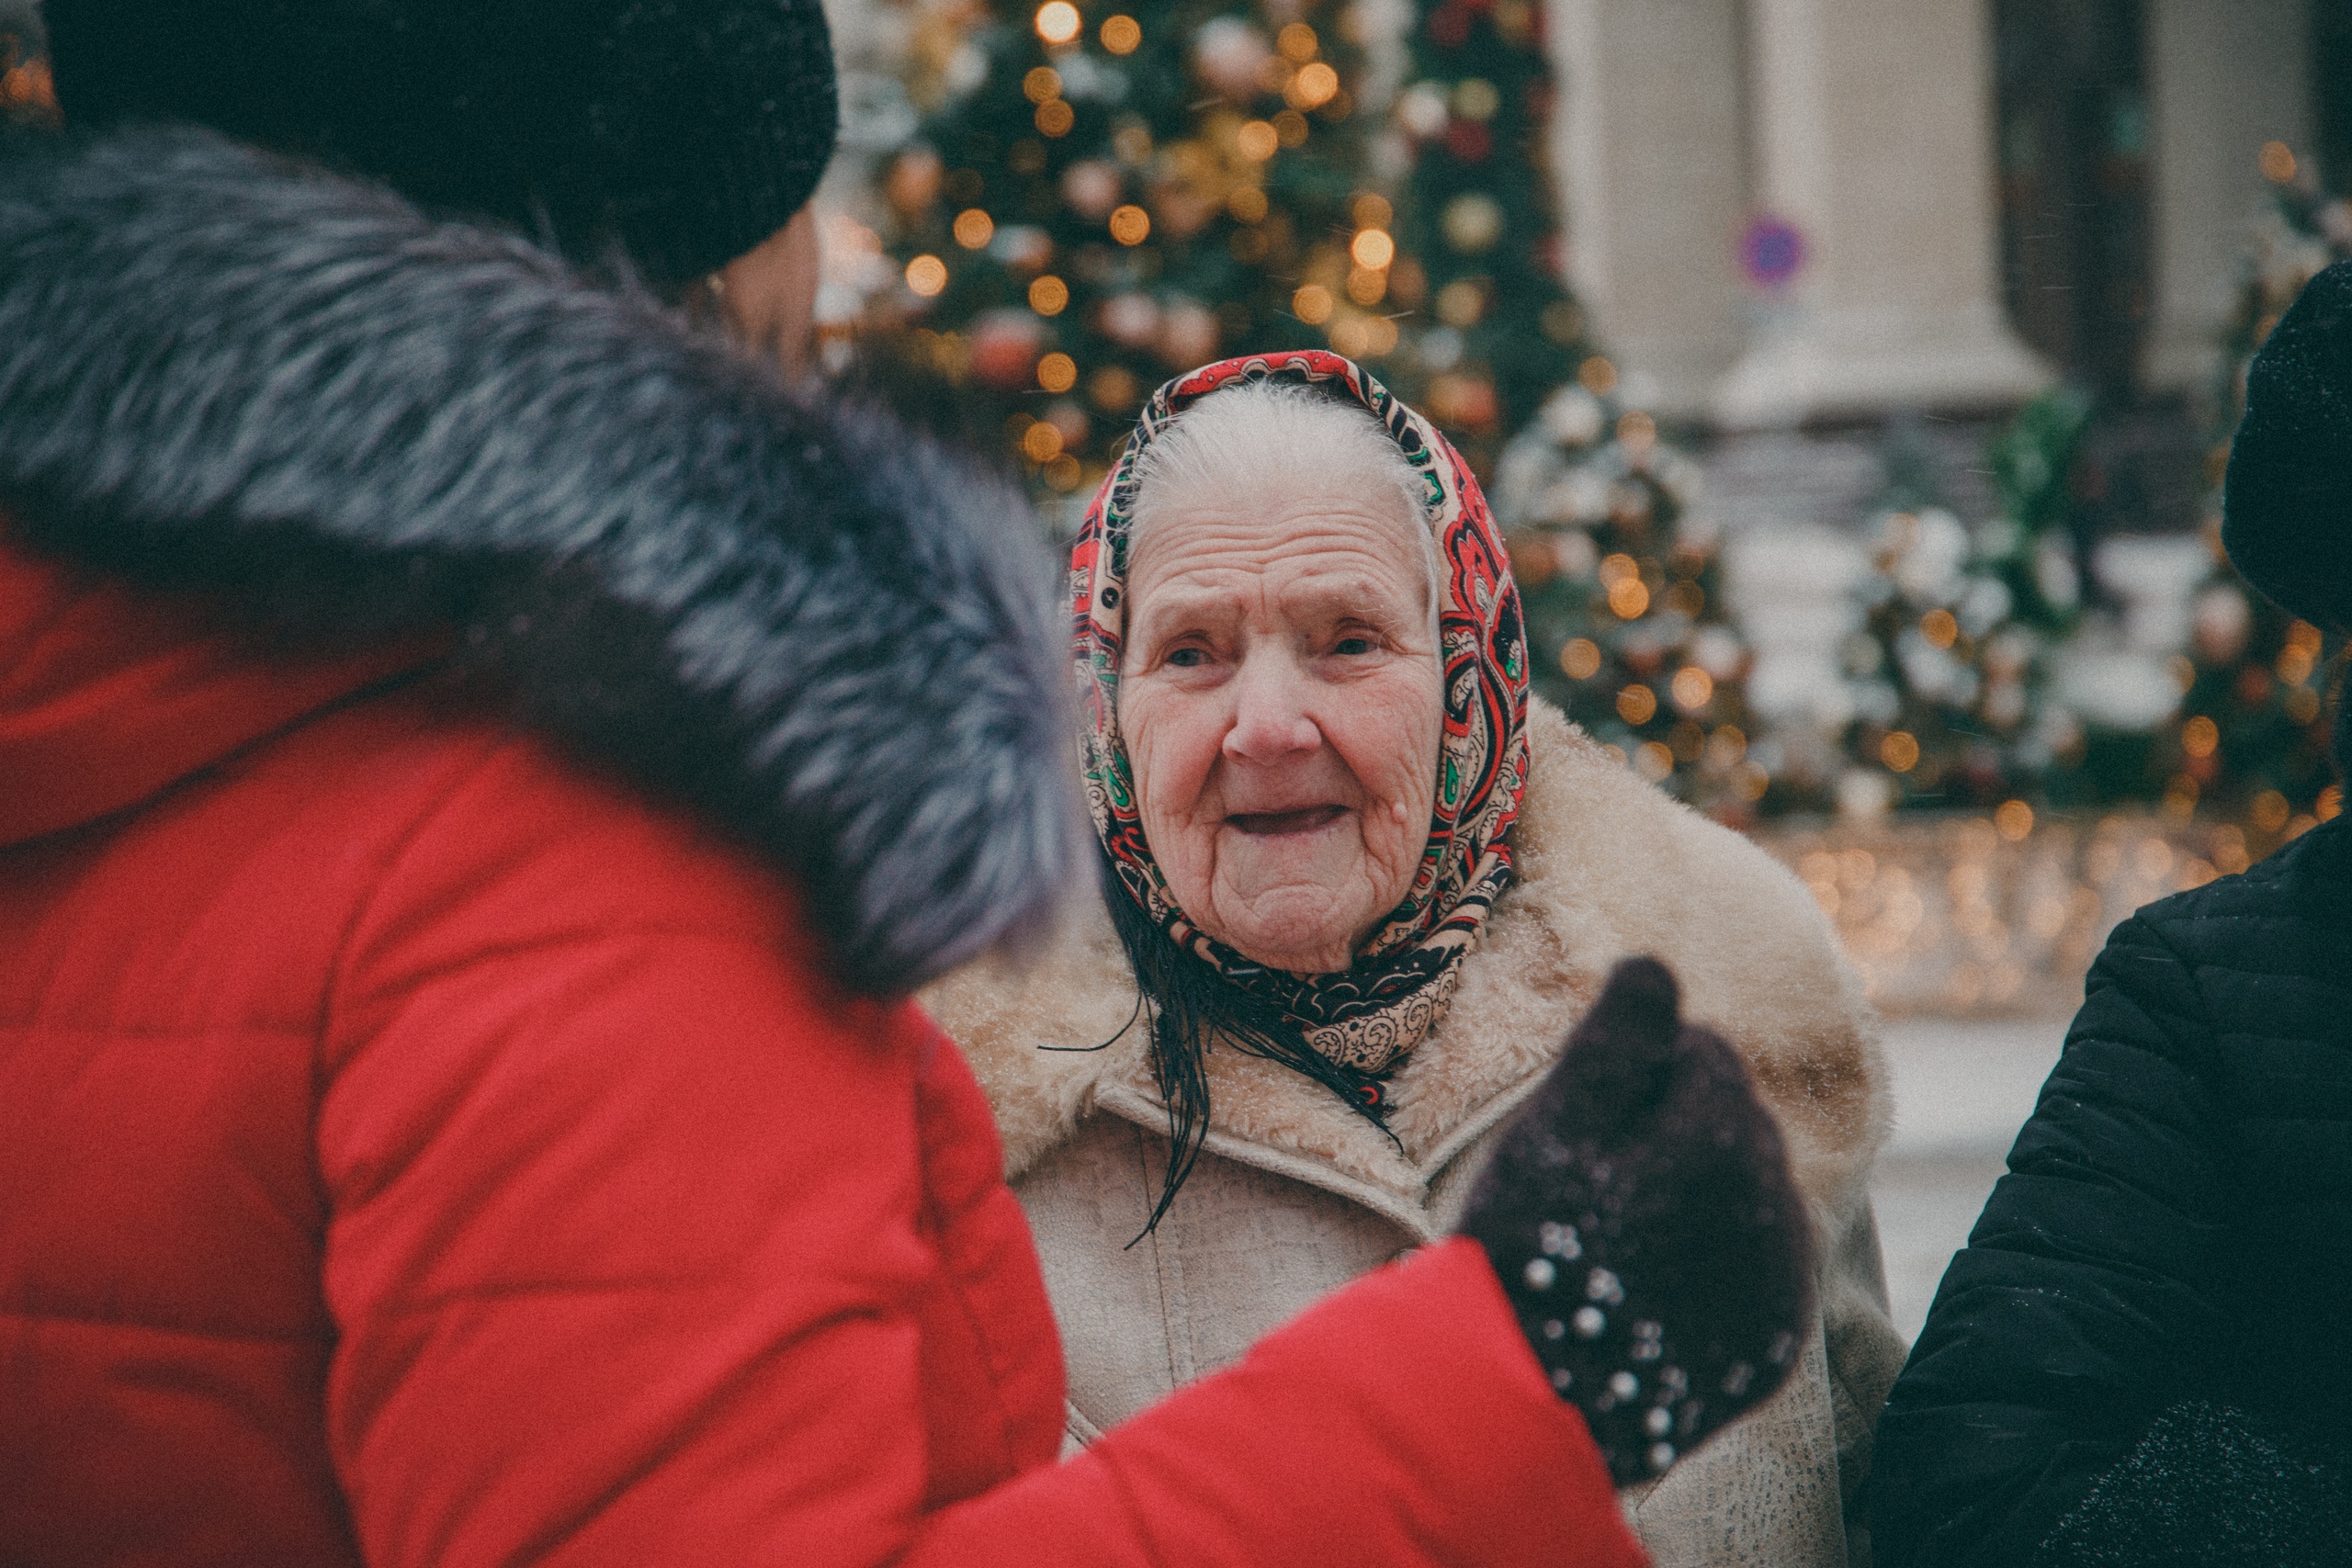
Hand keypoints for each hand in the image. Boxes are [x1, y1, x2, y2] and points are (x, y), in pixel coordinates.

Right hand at [1457, 957, 1814, 1486]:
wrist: (1528, 1401)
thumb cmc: (1527, 1246)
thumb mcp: (1556, 1126)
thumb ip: (1619, 1039)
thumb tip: (1659, 964)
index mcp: (1724, 1133)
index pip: (1705, 1050)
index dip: (1638, 1074)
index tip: (1583, 1121)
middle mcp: (1776, 1201)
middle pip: (1736, 1118)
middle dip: (1679, 1127)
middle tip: (1595, 1178)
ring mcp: (1780, 1277)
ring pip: (1754, 1190)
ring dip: (1705, 1191)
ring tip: (1622, 1232)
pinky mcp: (1774, 1340)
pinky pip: (1761, 1267)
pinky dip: (1720, 1261)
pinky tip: (1656, 1281)